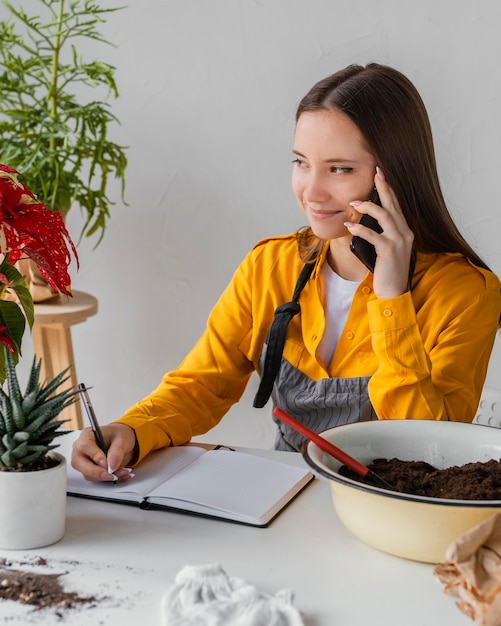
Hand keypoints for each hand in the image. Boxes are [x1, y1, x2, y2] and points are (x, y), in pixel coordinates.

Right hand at [71, 423, 137, 481]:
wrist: (122, 442)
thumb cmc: (119, 435)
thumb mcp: (122, 439)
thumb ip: (117, 451)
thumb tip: (111, 465)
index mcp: (87, 435)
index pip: (84, 446)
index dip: (95, 456)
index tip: (106, 464)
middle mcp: (81, 448)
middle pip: (79, 463)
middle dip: (96, 472)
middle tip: (111, 475)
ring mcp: (83, 461)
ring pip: (87, 474)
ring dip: (105, 477)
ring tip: (122, 472)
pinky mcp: (89, 470)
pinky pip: (95, 479)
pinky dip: (108, 479)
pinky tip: (119, 475)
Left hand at [348, 167, 413, 297]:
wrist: (393, 291)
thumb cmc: (387, 270)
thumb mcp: (386, 248)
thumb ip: (381, 234)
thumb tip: (365, 221)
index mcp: (404, 231)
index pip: (396, 206)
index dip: (389, 190)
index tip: (381, 176)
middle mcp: (404, 233)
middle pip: (393, 205)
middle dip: (383, 187)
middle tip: (375, 173)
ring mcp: (398, 241)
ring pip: (384, 216)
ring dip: (368, 207)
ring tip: (353, 204)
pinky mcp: (389, 251)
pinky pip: (373, 235)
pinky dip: (360, 228)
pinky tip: (349, 226)